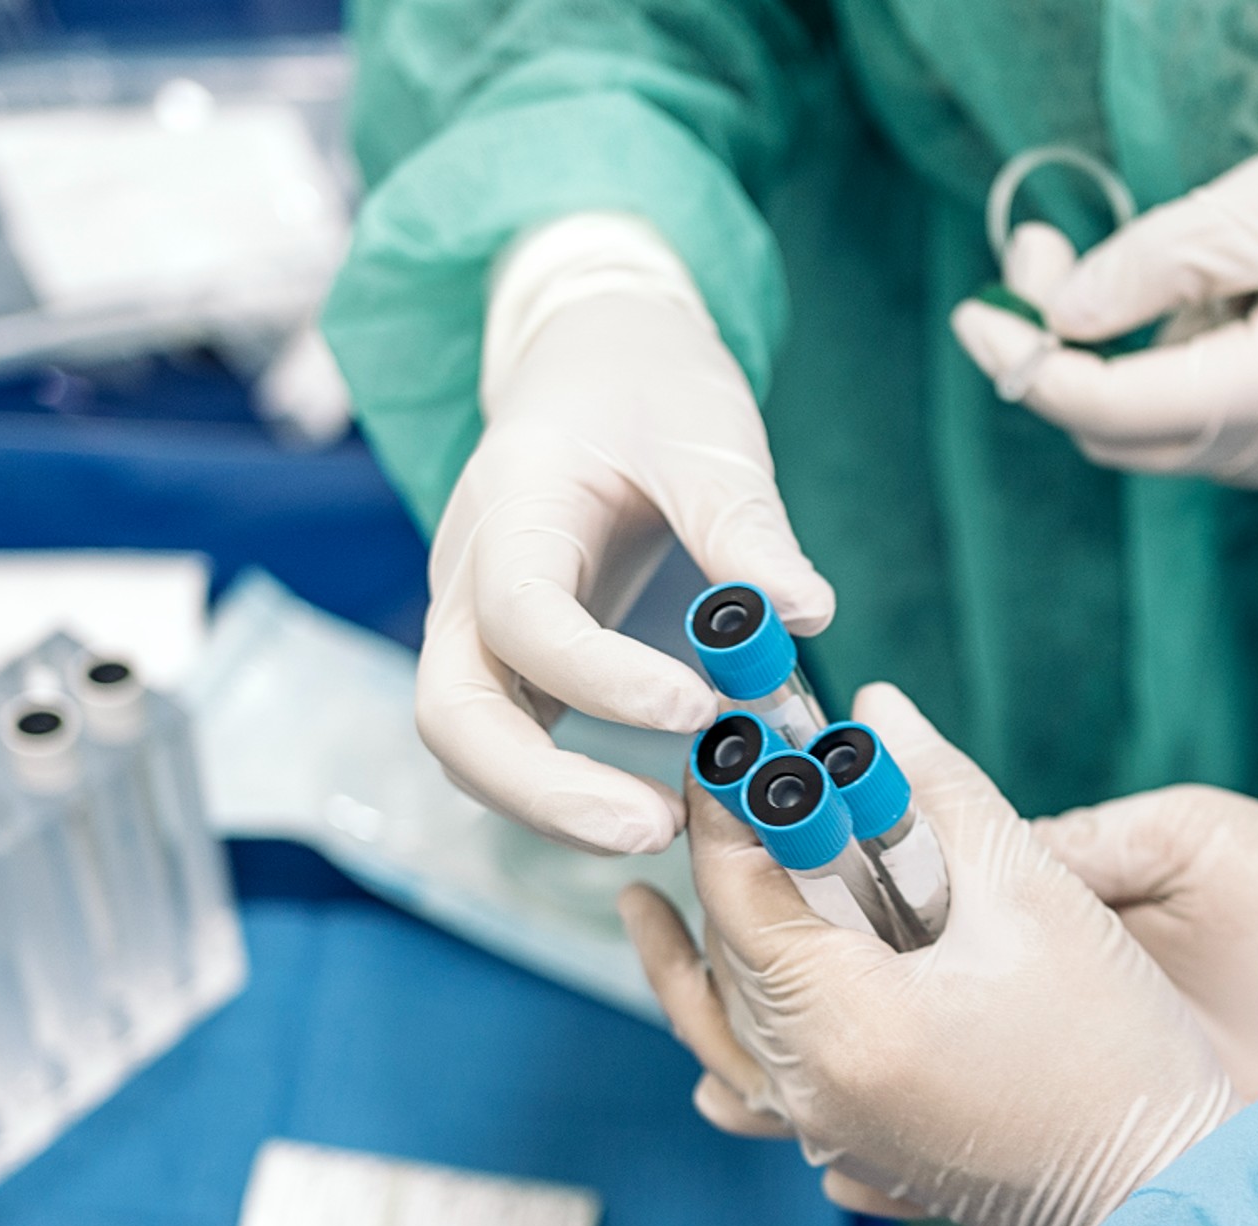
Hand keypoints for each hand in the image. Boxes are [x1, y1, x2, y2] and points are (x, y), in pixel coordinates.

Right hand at [421, 273, 832, 855]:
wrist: (595, 362)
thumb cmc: (648, 387)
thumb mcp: (708, 433)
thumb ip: (746, 524)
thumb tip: (804, 611)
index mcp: (510, 507)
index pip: (521, 616)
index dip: (600, 679)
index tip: (698, 710)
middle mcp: (466, 579)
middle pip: (453, 715)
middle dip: (543, 790)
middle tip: (654, 829)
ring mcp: (476, 629)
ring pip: (470, 749)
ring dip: (554, 808)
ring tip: (668, 832)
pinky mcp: (510, 665)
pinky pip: (511, 748)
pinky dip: (567, 794)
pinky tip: (657, 810)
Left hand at [619, 685, 1240, 1225]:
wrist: (1175, 1191)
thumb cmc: (1119, 1046)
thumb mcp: (1034, 896)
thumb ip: (943, 793)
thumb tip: (877, 707)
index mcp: (843, 1023)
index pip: (739, 892)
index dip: (726, 804)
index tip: (729, 736)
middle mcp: (815, 1090)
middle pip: (729, 960)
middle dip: (720, 868)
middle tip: (718, 788)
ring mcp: (835, 1133)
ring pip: (730, 1034)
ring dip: (697, 963)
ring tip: (646, 913)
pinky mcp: (867, 1154)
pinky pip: (764, 1096)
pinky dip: (733, 1047)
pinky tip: (717, 1038)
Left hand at [948, 84, 1257, 498]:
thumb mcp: (1257, 208)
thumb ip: (1144, 270)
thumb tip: (1054, 321)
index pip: (1114, 412)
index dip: (1031, 366)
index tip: (977, 312)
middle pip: (1128, 437)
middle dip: (1063, 357)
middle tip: (1032, 255)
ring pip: (1167, 434)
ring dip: (1117, 359)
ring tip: (1110, 257)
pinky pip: (1215, 425)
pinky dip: (1174, 370)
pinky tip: (1190, 300)